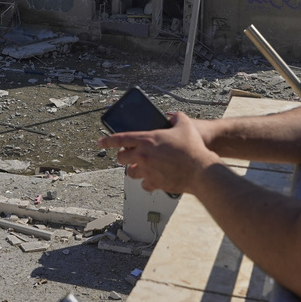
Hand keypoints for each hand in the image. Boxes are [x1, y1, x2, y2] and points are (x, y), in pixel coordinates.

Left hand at [97, 112, 220, 194]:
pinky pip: (144, 185)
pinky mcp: (154, 183)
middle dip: (122, 156)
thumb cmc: (193, 147)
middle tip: (127, 156)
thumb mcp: (185, 124)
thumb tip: (172, 116)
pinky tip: (152, 179)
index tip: (100, 142)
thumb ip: (176, 117)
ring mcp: (147, 171)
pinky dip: (147, 182)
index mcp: (146, 139)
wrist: (200, 170)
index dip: (107, 140)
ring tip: (140, 167)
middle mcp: (143, 155)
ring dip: (133, 169)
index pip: (119, 139)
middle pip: (121, 158)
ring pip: (130, 173)